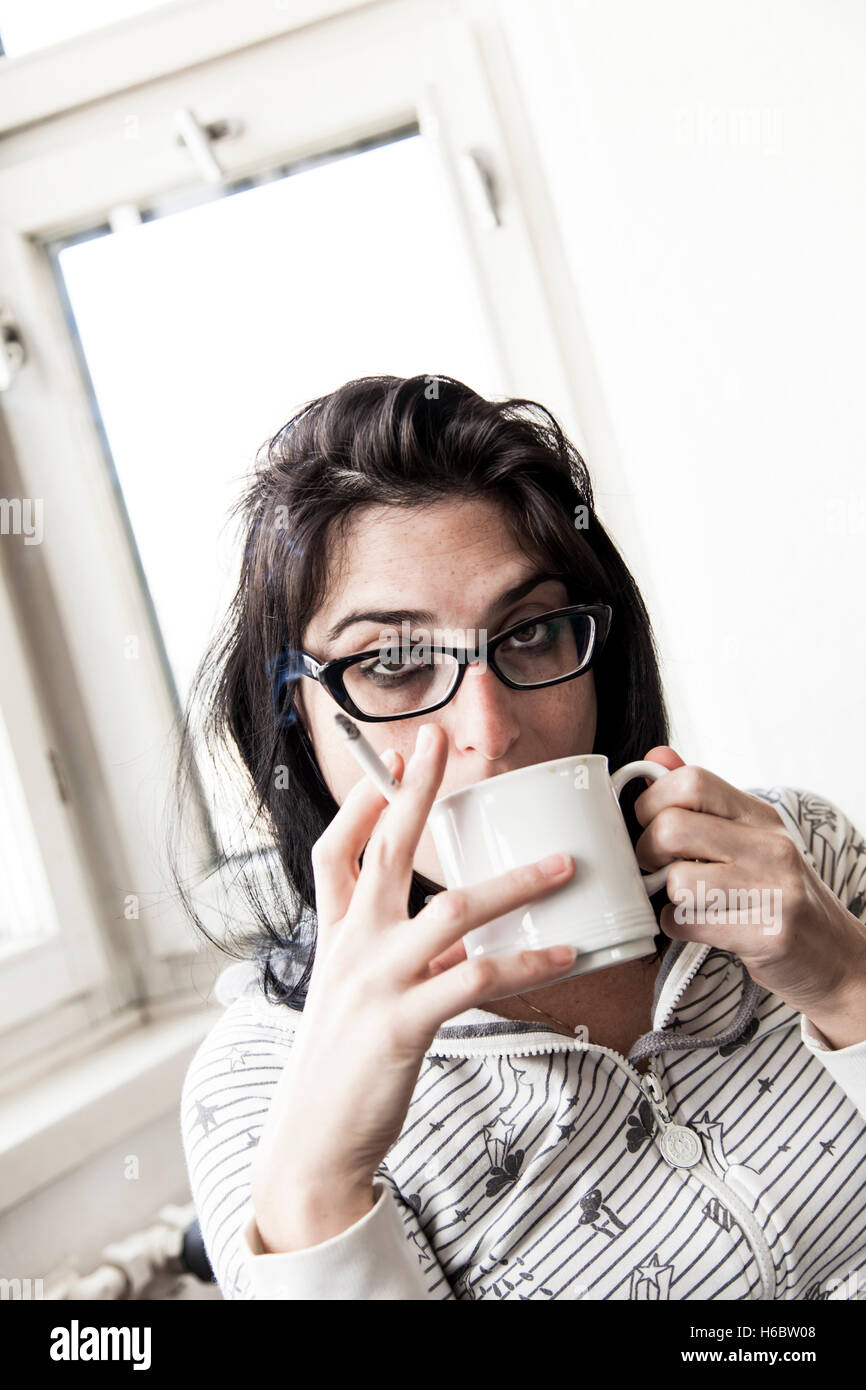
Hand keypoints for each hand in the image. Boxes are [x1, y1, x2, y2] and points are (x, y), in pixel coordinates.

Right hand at [250, 723, 578, 1241]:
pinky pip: (474, 979)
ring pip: (449, 909)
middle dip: (415, 791)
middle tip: (439, 744)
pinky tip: (564, 955)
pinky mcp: (403, 1024)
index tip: (392, 760)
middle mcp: (352, 946)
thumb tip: (457, 932)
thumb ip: (399, 952)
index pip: (336, 850)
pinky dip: (525, 963)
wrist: (313, 1140)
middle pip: (384, 850)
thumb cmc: (342, 1063)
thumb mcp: (354, 992)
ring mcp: (376, 982)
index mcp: (336, 934)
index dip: (361, 802)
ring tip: (563, 865)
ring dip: (513, 883)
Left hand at [634, 747, 865, 1046]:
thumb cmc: (777, 894)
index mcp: (761, 816)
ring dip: (664, 896)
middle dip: (645, 852)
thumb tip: (655, 756)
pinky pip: (688, 923)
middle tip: (653, 867)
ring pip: (677, 881)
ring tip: (683, 899)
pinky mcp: (769, 933)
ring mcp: (774, 890)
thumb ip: (701, 801)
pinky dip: (677, 926)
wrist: (835, 956)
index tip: (647, 823)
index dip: (652, 801)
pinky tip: (696, 925)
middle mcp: (772, 846)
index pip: (692, 781)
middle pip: (672, 829)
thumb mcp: (748, 839)